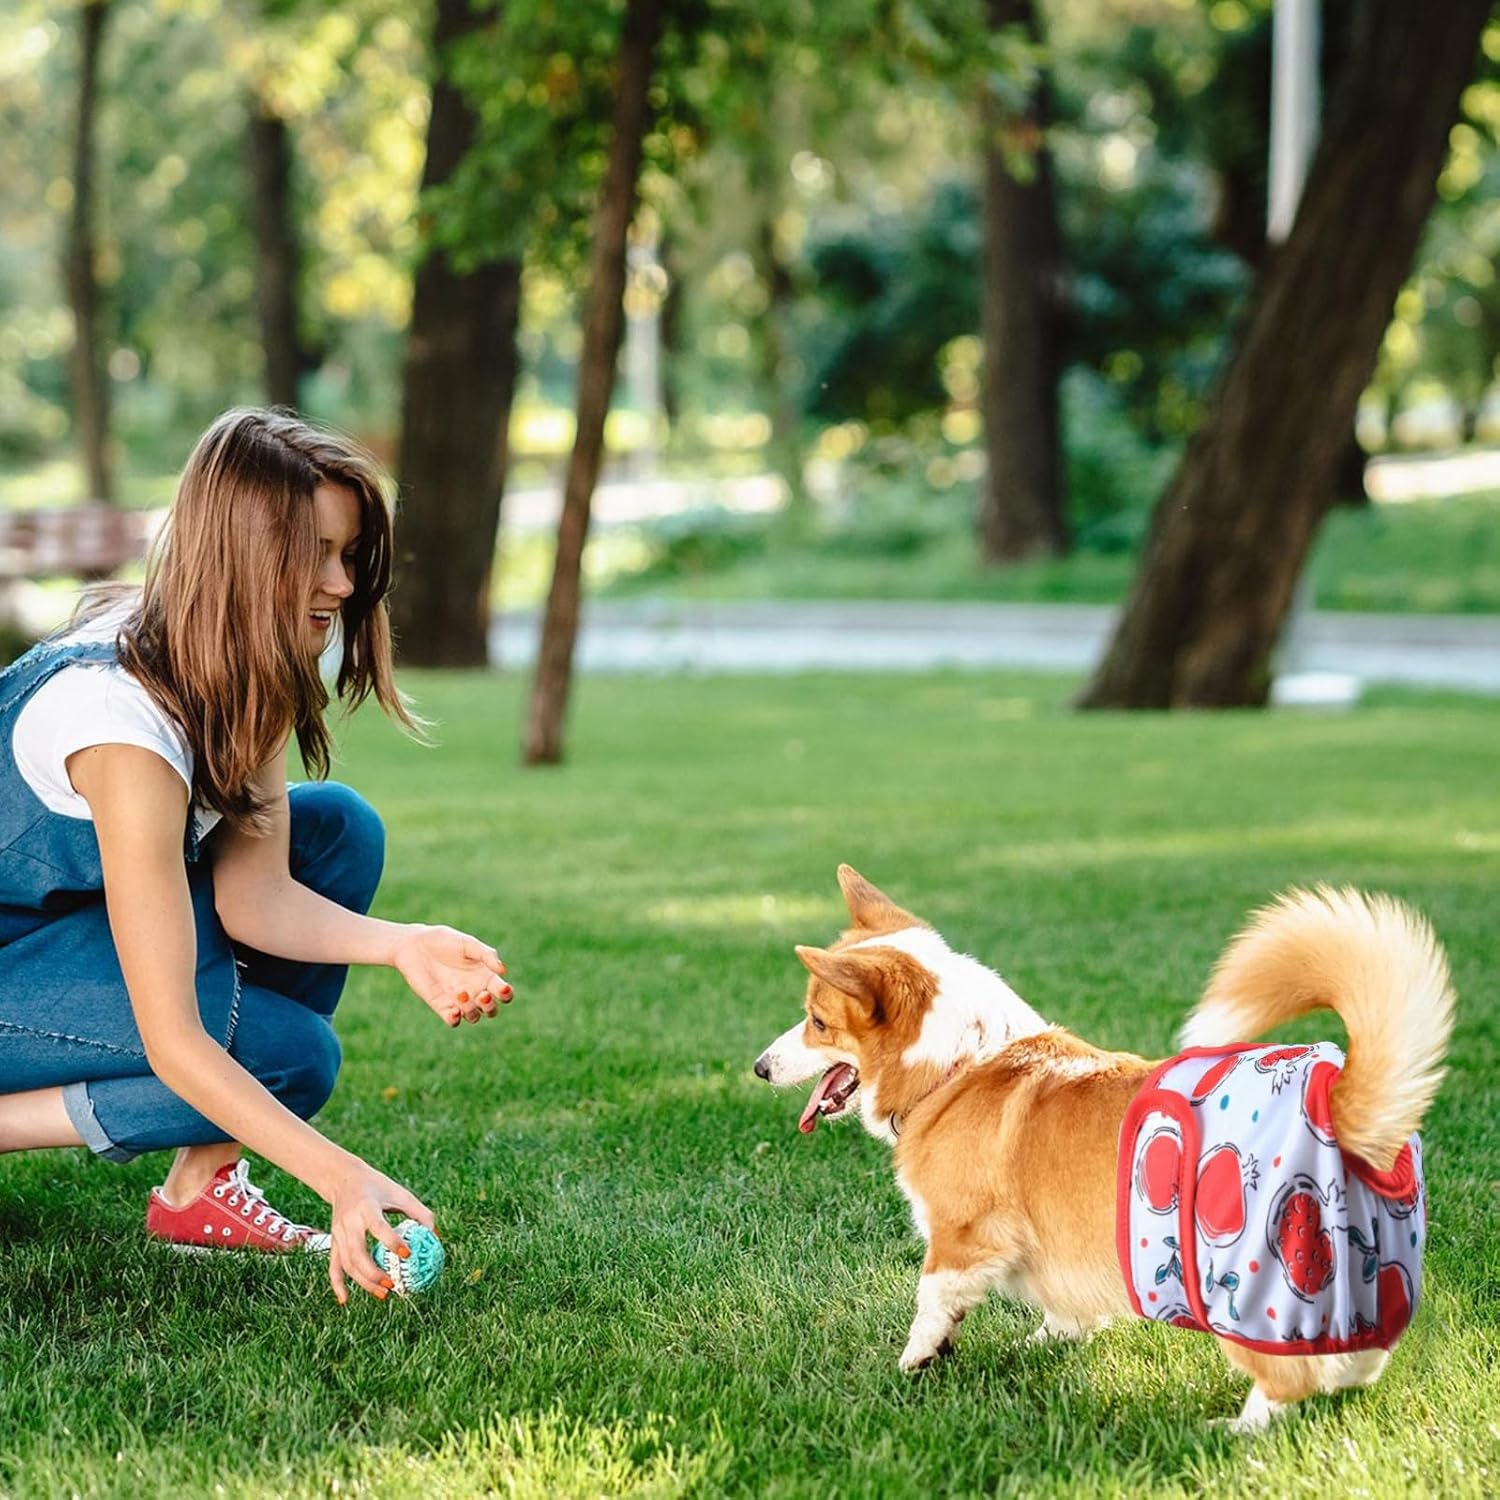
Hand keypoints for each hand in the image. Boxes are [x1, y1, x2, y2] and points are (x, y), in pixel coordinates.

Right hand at [325, 1158, 434, 1303]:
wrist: (344, 1180)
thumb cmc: (378, 1187)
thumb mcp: (400, 1193)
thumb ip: (419, 1213)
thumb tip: (435, 1236)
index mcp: (366, 1207)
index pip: (378, 1227)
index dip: (392, 1241)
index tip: (407, 1254)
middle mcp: (349, 1222)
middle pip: (358, 1253)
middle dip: (374, 1272)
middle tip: (393, 1284)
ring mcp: (338, 1233)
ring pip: (347, 1263)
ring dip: (363, 1282)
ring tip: (384, 1293)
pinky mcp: (334, 1241)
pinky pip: (333, 1266)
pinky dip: (337, 1284)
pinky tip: (345, 1300)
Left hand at [390, 923, 511, 1026]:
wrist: (414, 945)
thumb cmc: (444, 941)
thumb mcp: (468, 944)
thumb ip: (486, 955)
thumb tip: (503, 970)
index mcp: (485, 976)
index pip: (503, 992)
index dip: (506, 994)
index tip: (502, 987)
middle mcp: (475, 991)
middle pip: (491, 1010)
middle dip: (490, 1006)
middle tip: (482, 995)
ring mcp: (458, 1001)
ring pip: (474, 1017)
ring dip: (472, 1011)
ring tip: (461, 994)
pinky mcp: (441, 1006)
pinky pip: (453, 1021)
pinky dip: (455, 1020)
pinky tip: (454, 1012)